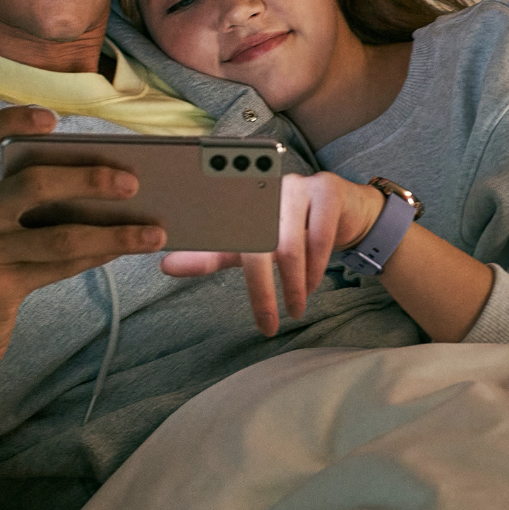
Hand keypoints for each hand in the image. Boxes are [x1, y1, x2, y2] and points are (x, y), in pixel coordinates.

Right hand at [0, 106, 167, 382]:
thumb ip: (28, 206)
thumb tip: (108, 186)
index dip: (6, 120)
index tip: (52, 119)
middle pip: (32, 183)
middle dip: (89, 179)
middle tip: (132, 183)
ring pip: (58, 235)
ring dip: (114, 232)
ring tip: (156, 231)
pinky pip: (58, 266)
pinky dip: (98, 256)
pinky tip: (127, 250)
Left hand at [161, 172, 382, 336]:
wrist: (344, 211)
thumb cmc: (290, 230)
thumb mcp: (250, 244)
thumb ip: (212, 254)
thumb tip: (164, 265)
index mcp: (239, 195)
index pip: (221, 228)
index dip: (209, 256)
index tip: (203, 277)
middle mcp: (266, 184)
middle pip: (258, 241)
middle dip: (262, 289)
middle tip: (269, 325)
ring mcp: (299, 184)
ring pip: (290, 242)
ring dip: (294, 284)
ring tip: (296, 308)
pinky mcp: (327, 190)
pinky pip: (320, 235)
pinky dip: (316, 268)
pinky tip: (312, 286)